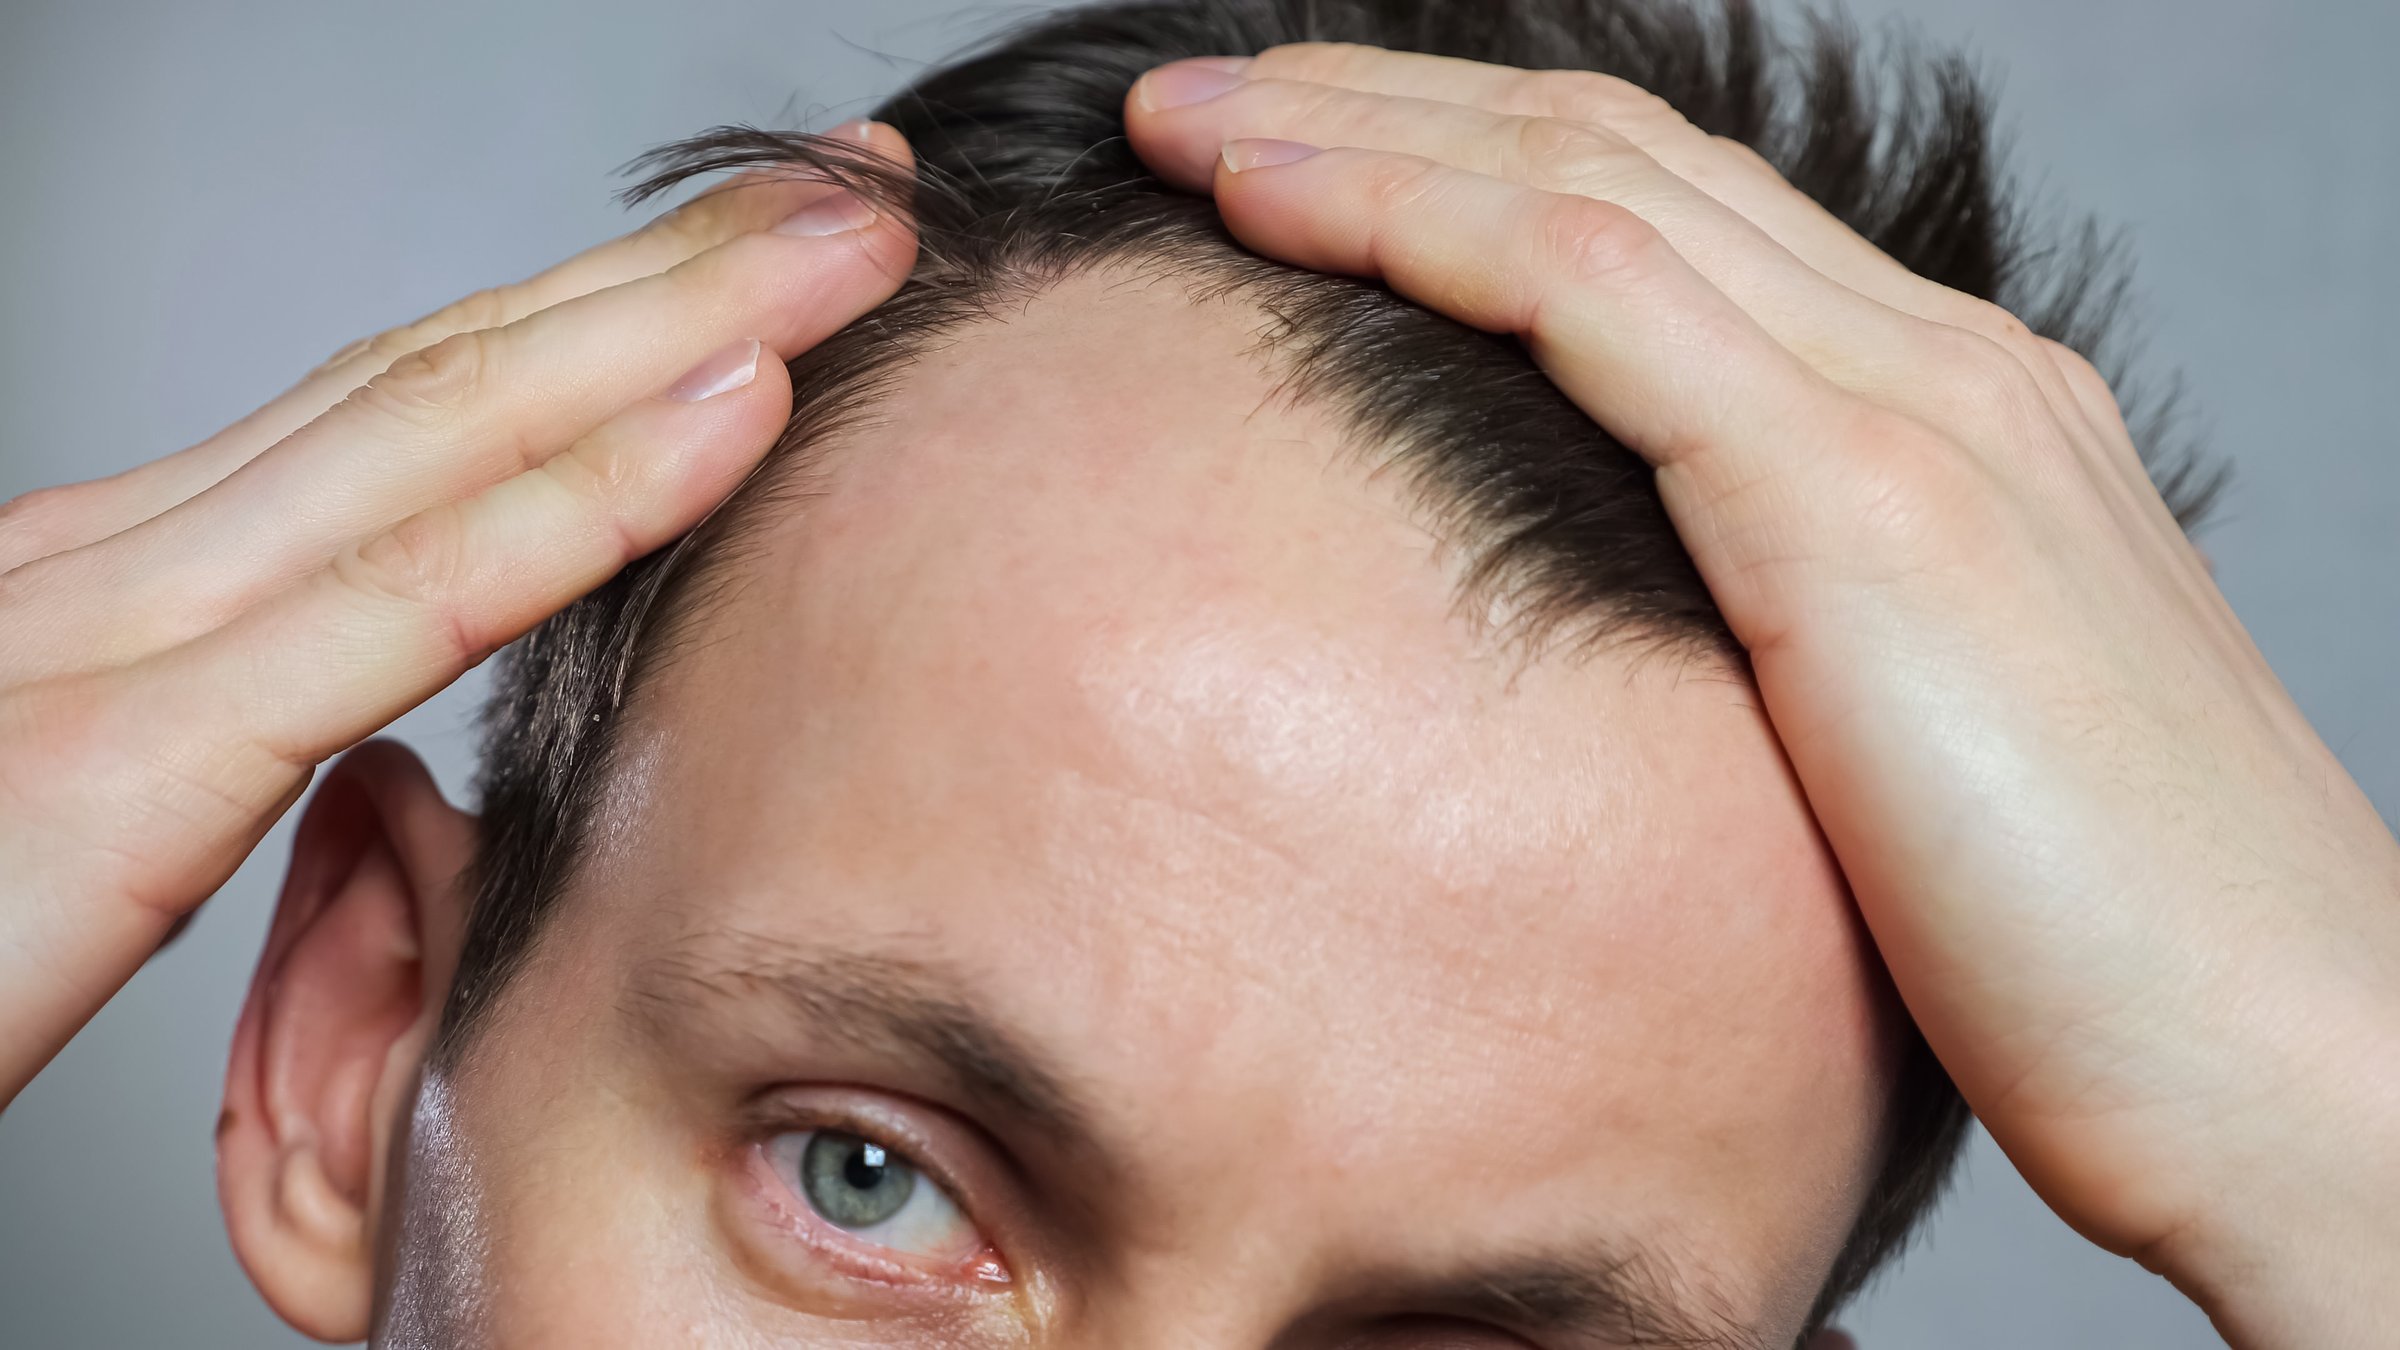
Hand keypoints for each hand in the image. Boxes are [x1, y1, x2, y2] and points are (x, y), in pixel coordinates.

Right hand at [0, 125, 917, 1107]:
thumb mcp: (76, 810)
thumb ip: (219, 737)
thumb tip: (367, 735)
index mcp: (123, 577)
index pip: (417, 405)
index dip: (611, 318)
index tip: (779, 265)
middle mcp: (120, 562)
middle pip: (452, 371)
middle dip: (677, 268)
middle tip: (859, 190)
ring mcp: (107, 637)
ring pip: (443, 433)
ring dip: (678, 323)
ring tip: (854, 246)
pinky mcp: (114, 758)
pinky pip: (392, 605)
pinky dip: (579, 504)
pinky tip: (731, 425)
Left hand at [1126, 47, 2399, 1347]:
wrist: (2310, 1074)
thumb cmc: (2104, 968)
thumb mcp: (1915, 758)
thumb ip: (1789, 654)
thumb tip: (1626, 666)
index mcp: (1949, 420)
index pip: (1668, 219)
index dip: (1468, 168)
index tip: (1298, 171)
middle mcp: (1939, 371)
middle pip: (1611, 159)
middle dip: (1387, 109)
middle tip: (1206, 100)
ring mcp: (1914, 415)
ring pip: (1582, 188)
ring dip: (1363, 135)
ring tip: (1188, 122)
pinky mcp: (1869, 505)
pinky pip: (1592, 295)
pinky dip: (1418, 224)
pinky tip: (1273, 206)